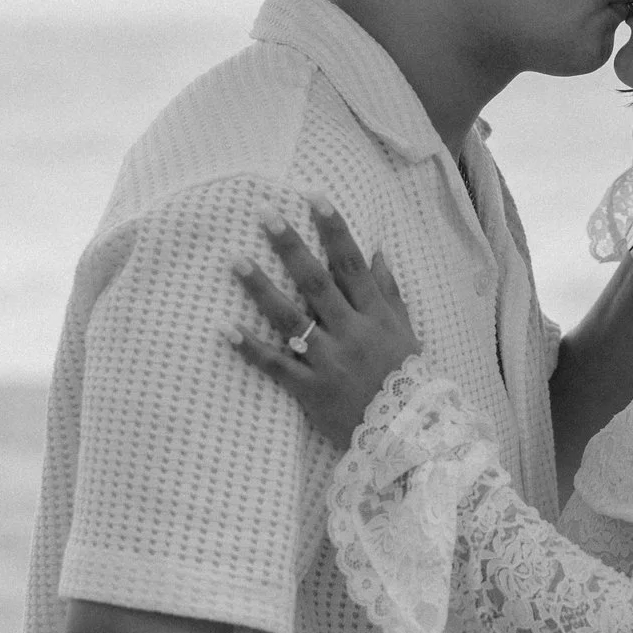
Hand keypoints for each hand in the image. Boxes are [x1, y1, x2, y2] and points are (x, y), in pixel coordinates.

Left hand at [227, 196, 420, 447]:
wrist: (407, 435)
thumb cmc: (406, 379)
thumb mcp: (406, 331)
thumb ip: (389, 292)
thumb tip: (376, 251)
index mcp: (375, 315)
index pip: (351, 263)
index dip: (333, 228)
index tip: (313, 197)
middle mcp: (351, 332)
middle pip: (316, 282)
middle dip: (290, 246)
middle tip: (265, 214)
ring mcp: (329, 361)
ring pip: (291, 319)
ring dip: (261, 288)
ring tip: (235, 259)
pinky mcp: (311, 389)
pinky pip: (276, 366)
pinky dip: (250, 348)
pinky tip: (224, 328)